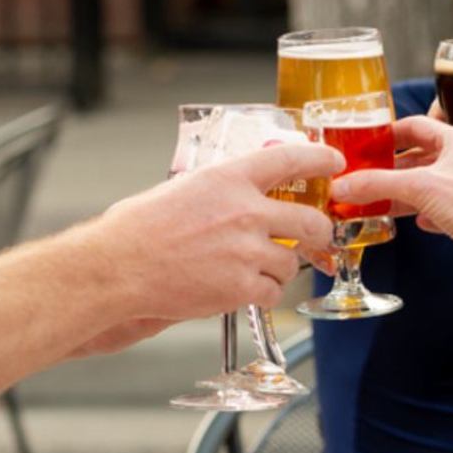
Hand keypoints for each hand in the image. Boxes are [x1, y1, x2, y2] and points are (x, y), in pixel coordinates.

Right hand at [100, 140, 341, 322]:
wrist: (119, 266)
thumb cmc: (137, 229)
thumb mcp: (182, 188)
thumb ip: (221, 191)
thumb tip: (241, 197)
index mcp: (229, 178)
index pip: (289, 158)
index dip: (318, 159)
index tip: (333, 162)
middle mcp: (246, 211)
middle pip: (310, 220)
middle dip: (319, 232)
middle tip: (316, 238)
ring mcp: (248, 250)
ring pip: (291, 262)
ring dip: (278, 269)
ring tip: (248, 271)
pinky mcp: (242, 285)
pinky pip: (273, 292)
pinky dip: (262, 294)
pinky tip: (239, 291)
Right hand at [329, 117, 452, 277]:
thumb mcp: (420, 187)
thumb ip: (378, 184)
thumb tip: (342, 186)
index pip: (417, 126)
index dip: (389, 133)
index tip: (365, 143)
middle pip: (419, 158)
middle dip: (390, 168)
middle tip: (362, 176)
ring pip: (427, 186)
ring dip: (401, 194)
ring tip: (373, 201)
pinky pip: (438, 210)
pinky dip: (421, 214)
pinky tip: (411, 222)